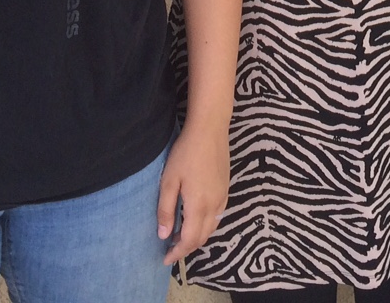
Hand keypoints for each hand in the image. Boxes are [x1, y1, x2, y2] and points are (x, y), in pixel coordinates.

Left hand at [159, 120, 230, 264]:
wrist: (210, 130)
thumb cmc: (185, 153)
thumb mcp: (169, 181)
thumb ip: (166, 209)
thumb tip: (163, 235)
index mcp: (199, 206)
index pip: (189, 240)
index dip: (177, 252)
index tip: (165, 259)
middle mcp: (214, 206)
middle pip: (202, 237)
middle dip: (186, 248)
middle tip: (170, 249)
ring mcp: (222, 197)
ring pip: (212, 228)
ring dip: (196, 237)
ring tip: (179, 236)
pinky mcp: (226, 189)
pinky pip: (217, 217)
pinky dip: (206, 226)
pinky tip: (194, 219)